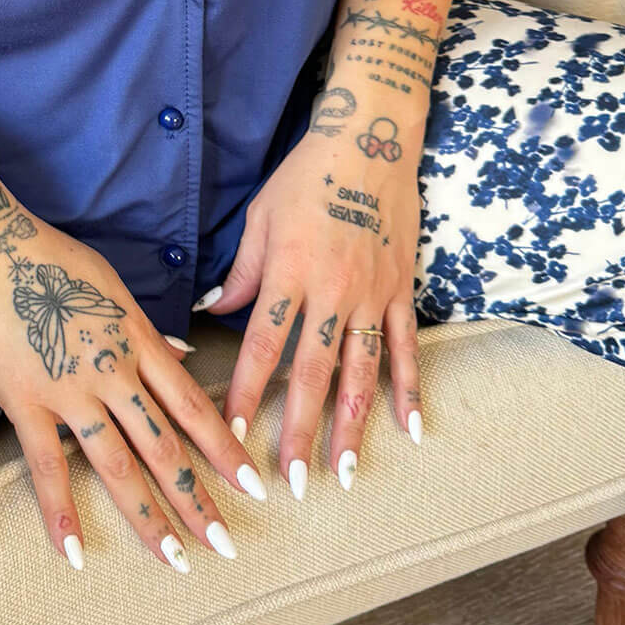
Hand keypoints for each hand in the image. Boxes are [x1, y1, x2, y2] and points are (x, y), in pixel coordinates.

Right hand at [0, 203, 267, 571]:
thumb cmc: (54, 261)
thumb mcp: (116, 288)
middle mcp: (115, 374)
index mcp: (139, 343)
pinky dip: (61, 512)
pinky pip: (47, 466)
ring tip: (175, 560)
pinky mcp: (28, 403)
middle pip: (165, 446)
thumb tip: (184, 356)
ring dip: (148, 517)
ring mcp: (72, 392)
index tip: (253, 486)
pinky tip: (73, 553)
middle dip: (198, 498)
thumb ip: (150, 331)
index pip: (194, 406)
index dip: (225, 449)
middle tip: (226, 544)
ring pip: (118, 465)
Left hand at [200, 128, 423, 496]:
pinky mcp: (401, 290)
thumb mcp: (260, 217)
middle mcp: (331, 291)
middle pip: (312, 372)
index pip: (263, 345)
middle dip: (299, 430)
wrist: (371, 142)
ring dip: (353, 425)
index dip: (248, 393)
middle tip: (289, 482)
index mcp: (288, 272)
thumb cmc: (305, 177)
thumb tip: (212, 310)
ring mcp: (371, 294)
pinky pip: (405, 347)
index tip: (234, 435)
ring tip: (345, 472)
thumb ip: (242, 272)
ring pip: (361, 370)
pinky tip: (412, 429)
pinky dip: (410, 389)